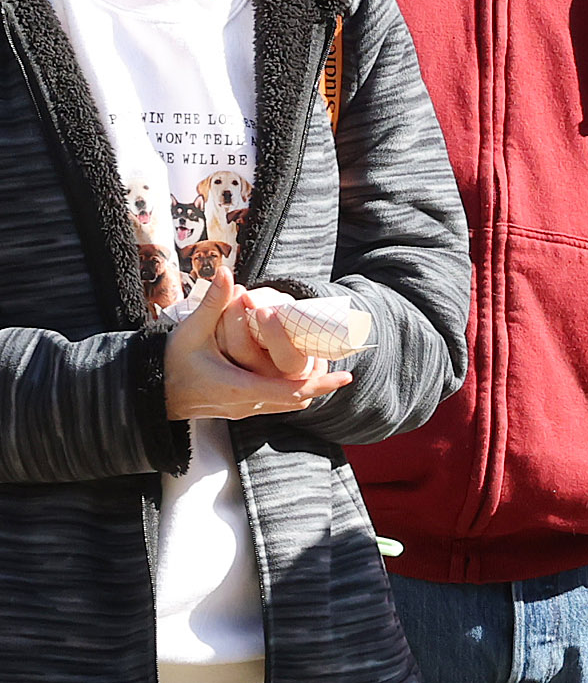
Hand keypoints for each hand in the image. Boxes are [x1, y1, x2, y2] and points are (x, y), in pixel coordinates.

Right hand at [162, 286, 346, 420]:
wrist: (146, 392)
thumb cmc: (167, 361)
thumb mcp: (190, 331)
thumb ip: (212, 303)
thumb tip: (225, 271)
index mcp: (237, 387)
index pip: (290, 391)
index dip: (320, 383)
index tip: (346, 376)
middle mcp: (244, 405)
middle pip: (295, 401)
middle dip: (319, 385)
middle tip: (343, 373)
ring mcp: (242, 411)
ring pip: (286, 405)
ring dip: (305, 390)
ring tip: (326, 373)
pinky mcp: (239, 410)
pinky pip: (274, 404)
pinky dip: (290, 393)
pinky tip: (299, 378)